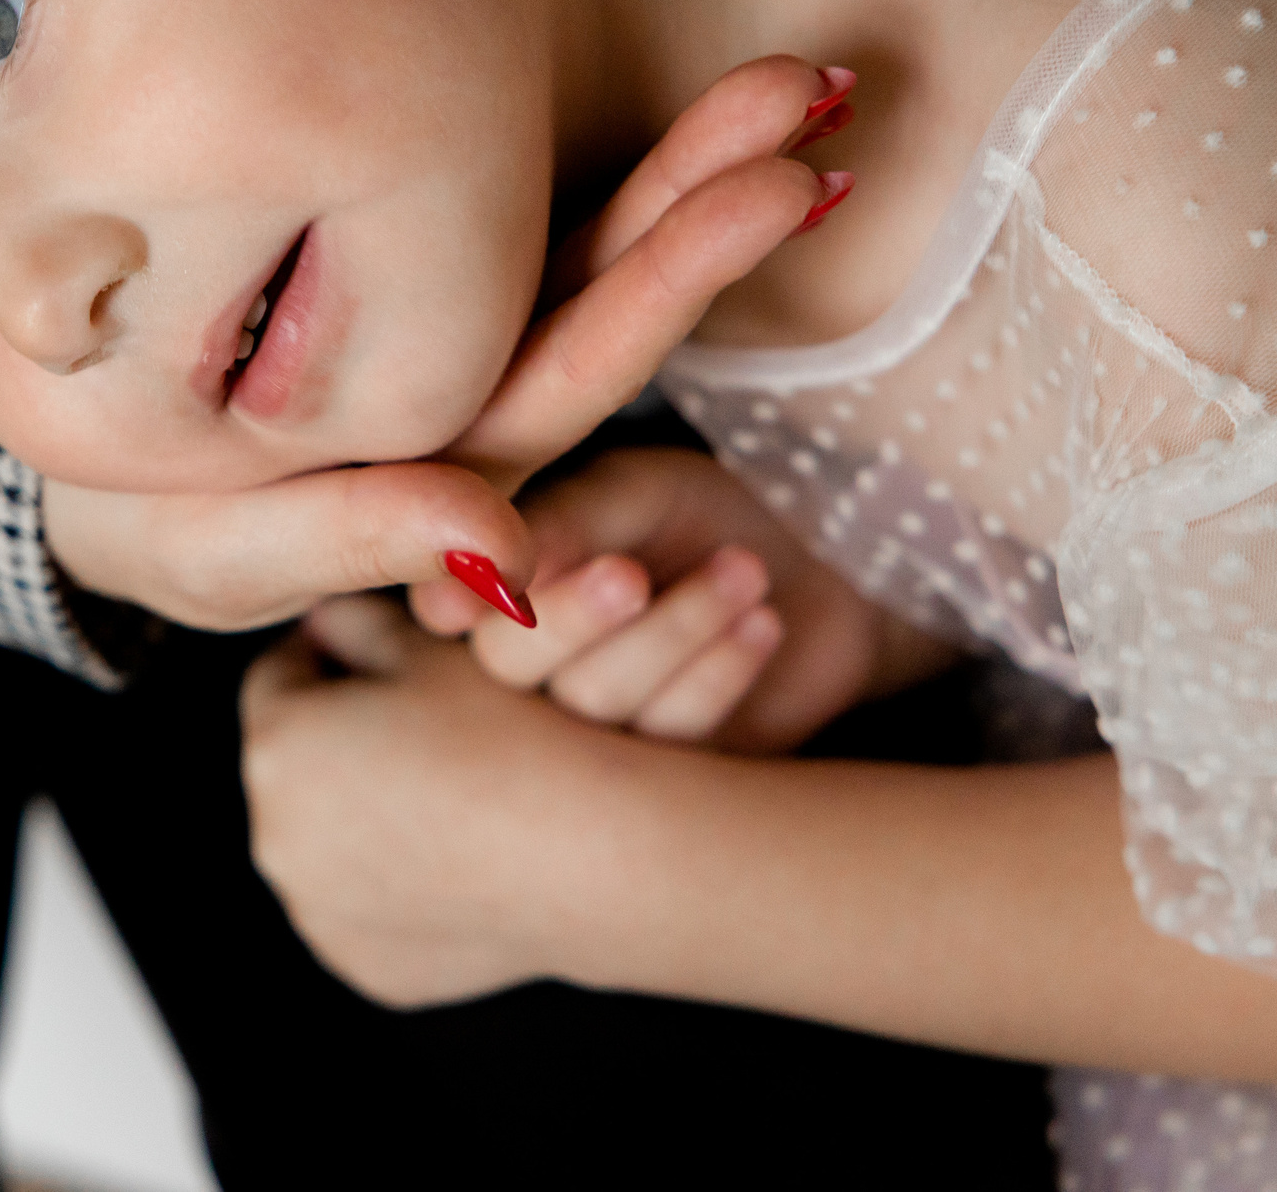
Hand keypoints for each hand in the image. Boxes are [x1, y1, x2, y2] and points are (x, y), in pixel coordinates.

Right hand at [44, 56, 839, 631]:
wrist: (54, 429)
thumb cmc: (129, 512)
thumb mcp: (214, 548)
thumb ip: (350, 544)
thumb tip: (513, 559)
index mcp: (433, 460)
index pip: (573, 373)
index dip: (675, 283)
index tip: (780, 187)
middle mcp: (461, 393)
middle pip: (606, 296)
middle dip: (707, 195)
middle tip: (808, 86)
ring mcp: (441, 326)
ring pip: (576, 246)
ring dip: (680, 163)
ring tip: (785, 79)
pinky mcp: (406, 265)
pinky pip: (512, 213)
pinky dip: (591, 152)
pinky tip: (670, 95)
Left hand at [240, 592, 673, 1006]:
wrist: (597, 854)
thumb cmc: (516, 735)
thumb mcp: (434, 646)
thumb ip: (360, 621)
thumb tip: (326, 617)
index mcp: (277, 744)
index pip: (283, 677)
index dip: (334, 656)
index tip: (380, 654)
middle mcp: (276, 837)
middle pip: (298, 766)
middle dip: (343, 740)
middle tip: (418, 725)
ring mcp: (318, 913)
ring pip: (327, 845)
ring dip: (364, 818)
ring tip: (446, 792)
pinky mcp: (364, 966)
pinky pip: (364, 912)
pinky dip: (393, 888)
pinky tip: (458, 861)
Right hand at [409, 446, 952, 751]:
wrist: (824, 574)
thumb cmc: (707, 519)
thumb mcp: (636, 494)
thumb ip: (563, 522)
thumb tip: (470, 571)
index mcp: (498, 590)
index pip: (451, 603)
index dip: (470, 594)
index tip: (507, 579)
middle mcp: (529, 670)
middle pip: (512, 667)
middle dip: (575, 618)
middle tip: (632, 575)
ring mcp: (591, 734)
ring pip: (598, 706)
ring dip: (673, 632)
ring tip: (744, 570)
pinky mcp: (664, 782)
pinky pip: (671, 744)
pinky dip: (717, 675)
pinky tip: (762, 623)